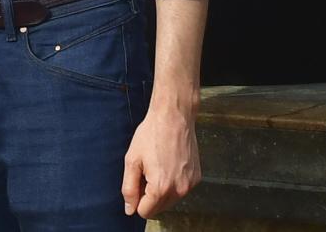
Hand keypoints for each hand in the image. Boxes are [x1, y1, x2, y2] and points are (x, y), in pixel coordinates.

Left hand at [121, 102, 201, 218]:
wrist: (174, 115)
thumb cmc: (152, 133)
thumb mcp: (132, 159)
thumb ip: (129, 188)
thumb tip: (130, 209)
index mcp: (160, 187)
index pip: (145, 212)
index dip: (138, 198)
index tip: (139, 179)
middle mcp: (178, 190)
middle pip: (158, 208)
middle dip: (150, 195)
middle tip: (148, 170)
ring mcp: (190, 184)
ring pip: (170, 200)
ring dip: (162, 189)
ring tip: (160, 165)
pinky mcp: (196, 177)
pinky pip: (181, 189)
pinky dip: (174, 182)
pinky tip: (171, 163)